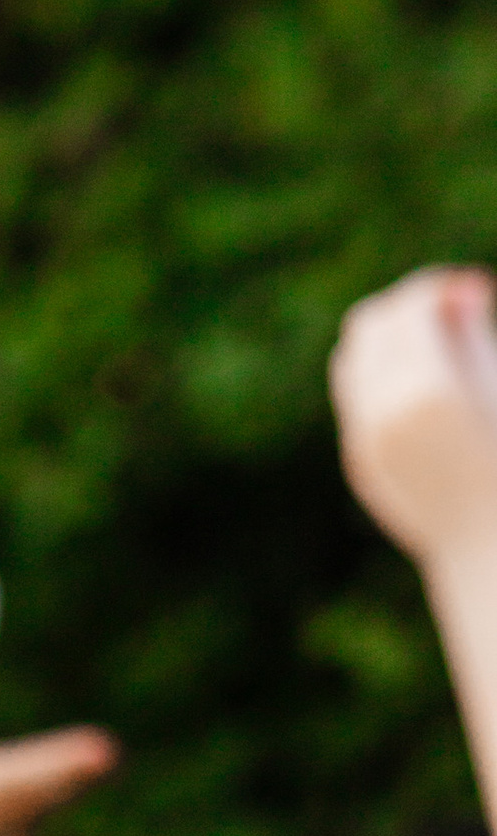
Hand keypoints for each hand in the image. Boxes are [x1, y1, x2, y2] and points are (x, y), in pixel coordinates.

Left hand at [329, 267, 496, 564]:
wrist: (488, 547)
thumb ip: (474, 335)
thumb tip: (457, 290)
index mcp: (427, 390)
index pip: (410, 308)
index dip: (439, 288)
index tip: (473, 290)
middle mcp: (383, 414)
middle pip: (369, 325)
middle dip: (406, 308)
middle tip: (451, 311)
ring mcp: (364, 440)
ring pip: (352, 359)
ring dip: (385, 339)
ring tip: (438, 346)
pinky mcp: (359, 461)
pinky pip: (354, 398)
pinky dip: (378, 376)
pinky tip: (424, 384)